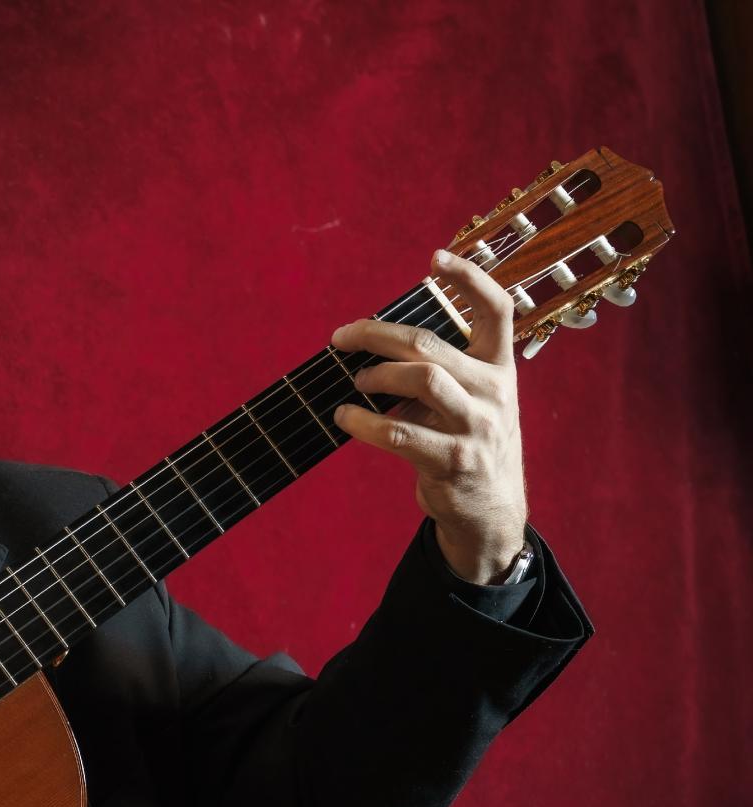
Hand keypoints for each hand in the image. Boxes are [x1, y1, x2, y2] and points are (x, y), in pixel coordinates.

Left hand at [331, 249, 527, 583]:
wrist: (490, 514)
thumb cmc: (466, 445)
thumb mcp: (468, 403)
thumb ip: (436, 372)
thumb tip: (370, 351)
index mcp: (500, 369)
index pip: (498, 310)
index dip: (469, 278)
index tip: (436, 258)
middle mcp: (494, 392)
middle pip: (430, 344)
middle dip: (376, 334)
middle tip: (341, 337)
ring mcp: (478, 428)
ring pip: (421, 378)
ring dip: (375, 375)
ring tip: (354, 382)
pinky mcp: (454, 461)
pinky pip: (400, 432)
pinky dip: (363, 421)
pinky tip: (343, 417)